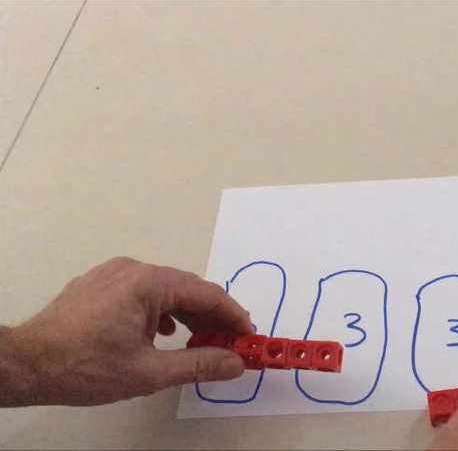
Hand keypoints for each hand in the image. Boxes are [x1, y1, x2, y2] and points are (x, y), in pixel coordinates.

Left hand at [0, 257, 252, 406]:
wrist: (26, 364)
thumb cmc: (83, 366)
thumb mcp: (148, 372)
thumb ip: (199, 365)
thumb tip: (235, 363)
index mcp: (147, 283)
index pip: (206, 293)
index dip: (233, 316)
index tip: (248, 337)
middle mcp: (132, 269)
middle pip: (187, 288)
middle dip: (212, 316)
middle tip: (230, 343)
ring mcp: (113, 274)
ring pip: (165, 290)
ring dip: (187, 314)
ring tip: (200, 342)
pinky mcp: (100, 284)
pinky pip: (143, 291)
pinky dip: (162, 310)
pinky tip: (162, 334)